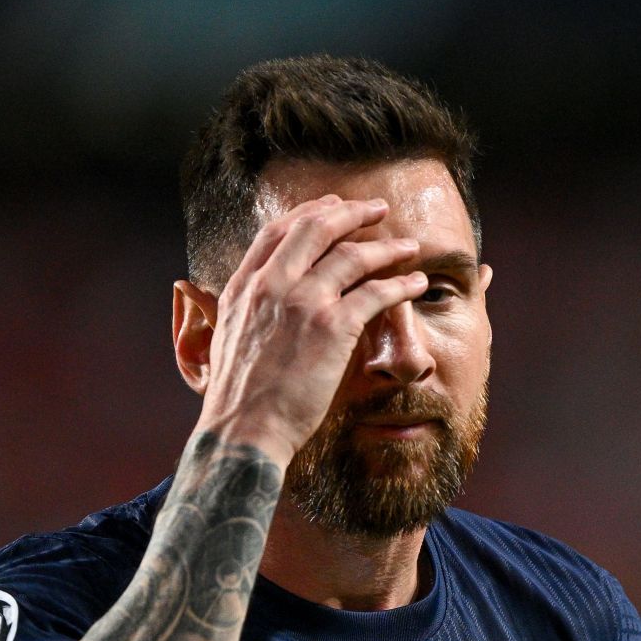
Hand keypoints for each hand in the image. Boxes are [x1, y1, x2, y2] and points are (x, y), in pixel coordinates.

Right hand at [193, 195, 427, 463]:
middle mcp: (271, 285)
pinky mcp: (332, 327)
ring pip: (352, 255)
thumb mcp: (224, 340)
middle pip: (317, 228)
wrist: (243, 431)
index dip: (309, 213)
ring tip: (409, 247)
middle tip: (377, 209)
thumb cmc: (237, 400)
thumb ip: (244, 311)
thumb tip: (256, 306)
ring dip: (386, 246)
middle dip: (352, 212)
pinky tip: (415, 283)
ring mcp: (303, 302)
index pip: (278, 232)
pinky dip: (401, 283)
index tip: (332, 208)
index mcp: (243, 286)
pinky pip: (376, 292)